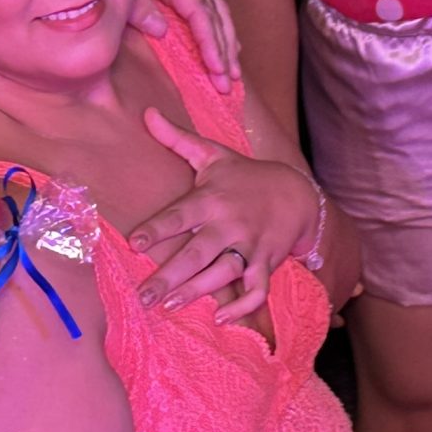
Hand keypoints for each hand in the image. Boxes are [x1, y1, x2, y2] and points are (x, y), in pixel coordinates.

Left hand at [127, 108, 319, 321]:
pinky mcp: (267, 262)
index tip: (135, 242)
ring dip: (197, 292)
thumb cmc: (245, 176)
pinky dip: (242, 306)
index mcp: (211, 198)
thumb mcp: (213, 154)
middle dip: (170, 276)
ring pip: (223, 273)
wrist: (296, 192)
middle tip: (143, 296)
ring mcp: (250, 245)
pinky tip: (221, 318)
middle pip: (197, 253)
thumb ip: (178, 138)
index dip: (158, 228)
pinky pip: (257, 289)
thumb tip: (147, 113)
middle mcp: (230, 223)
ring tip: (170, 305)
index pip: (180, 214)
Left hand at [129, 0, 238, 92]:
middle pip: (215, 14)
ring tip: (233, 72)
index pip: (199, 11)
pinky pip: (213, 9)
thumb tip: (162, 30)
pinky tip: (230, 49)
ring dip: (228, 43)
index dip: (209, 41)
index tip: (215, 67)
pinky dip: (223, 31)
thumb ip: (138, 8)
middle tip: (227, 81)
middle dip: (224, 49)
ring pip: (219, 12)